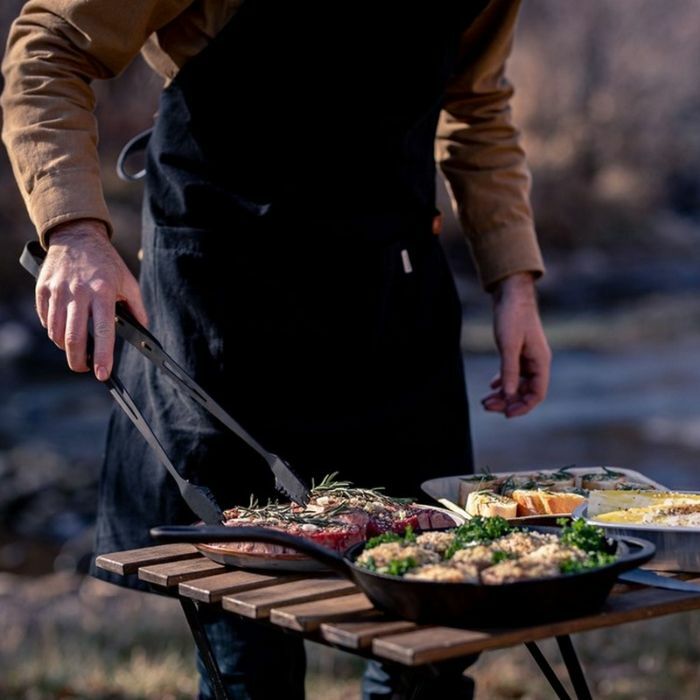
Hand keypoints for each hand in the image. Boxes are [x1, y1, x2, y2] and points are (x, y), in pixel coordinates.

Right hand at [35, 219, 147, 380]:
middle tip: (84, 367)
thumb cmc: (106, 262)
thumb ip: (137, 307)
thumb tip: (143, 329)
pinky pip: (45, 319)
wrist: (77, 236)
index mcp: (102, 292)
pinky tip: (63, 329)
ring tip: (75, 348)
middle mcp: (78, 293)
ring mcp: (58, 291)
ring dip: (65, 347)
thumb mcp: (127, 281)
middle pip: (73, 337)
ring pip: (56, 331)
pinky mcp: (43, 289)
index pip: (103, 331)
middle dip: (78, 360)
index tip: (103, 373)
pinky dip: (53, 330)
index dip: (102, 356)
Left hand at [481, 272, 550, 417]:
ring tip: (485, 400)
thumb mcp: (508, 345)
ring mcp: (528, 357)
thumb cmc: (512, 317)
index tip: (506, 414)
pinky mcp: (518, 351)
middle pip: (525, 391)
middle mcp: (536, 362)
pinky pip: (513, 373)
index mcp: (540, 362)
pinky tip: (491, 386)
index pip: (537, 393)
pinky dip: (503, 381)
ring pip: (518, 384)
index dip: (523, 406)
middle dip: (508, 402)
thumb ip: (509, 370)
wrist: (511, 294)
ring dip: (503, 394)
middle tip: (486, 406)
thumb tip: (507, 395)